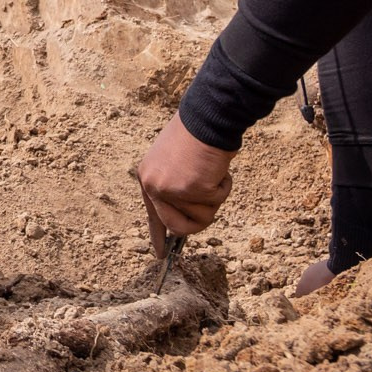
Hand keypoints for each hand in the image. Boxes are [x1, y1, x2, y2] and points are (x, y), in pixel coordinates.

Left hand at [136, 113, 236, 244]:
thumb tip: (184, 211)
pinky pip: (217, 202)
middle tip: (209, 198)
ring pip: (202, 218)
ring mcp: (171, 190)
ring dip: (214, 197)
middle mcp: (153, 186)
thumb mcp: (174, 160)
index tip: (161, 255)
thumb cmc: (197, 134)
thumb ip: (174, 184)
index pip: (152, 215)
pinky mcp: (192, 190)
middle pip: (178, 227)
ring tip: (210, 172)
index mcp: (147, 178)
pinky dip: (224, 186)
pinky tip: (217, 167)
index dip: (158, 236)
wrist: (208, 116)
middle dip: (198, 220)